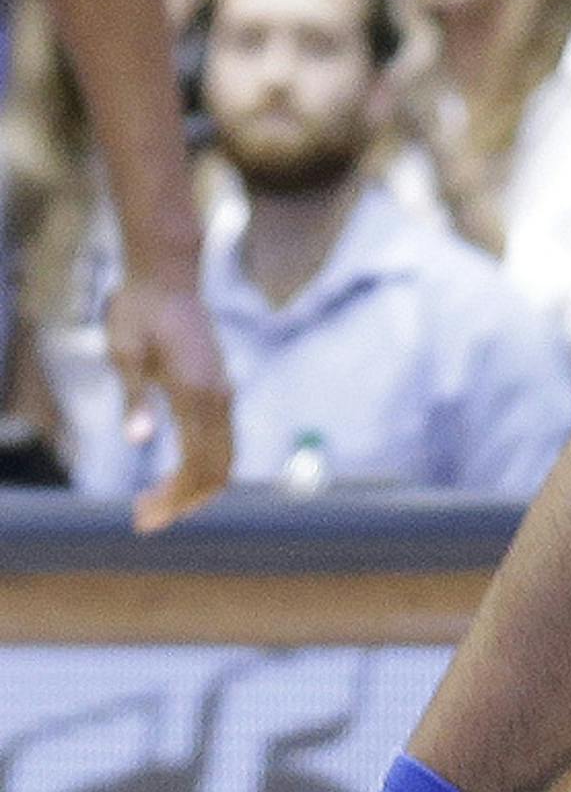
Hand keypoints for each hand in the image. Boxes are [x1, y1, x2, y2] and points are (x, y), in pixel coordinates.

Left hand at [105, 272, 230, 530]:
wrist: (166, 273)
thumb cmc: (139, 311)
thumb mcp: (125, 352)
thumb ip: (135, 397)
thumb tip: (138, 440)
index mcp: (195, 391)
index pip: (196, 466)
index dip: (173, 501)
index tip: (142, 518)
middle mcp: (217, 394)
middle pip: (217, 470)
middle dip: (184, 502)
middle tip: (144, 518)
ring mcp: (222, 388)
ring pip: (225, 457)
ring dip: (195, 488)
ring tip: (155, 502)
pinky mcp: (219, 384)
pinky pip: (223, 439)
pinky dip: (204, 466)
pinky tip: (175, 473)